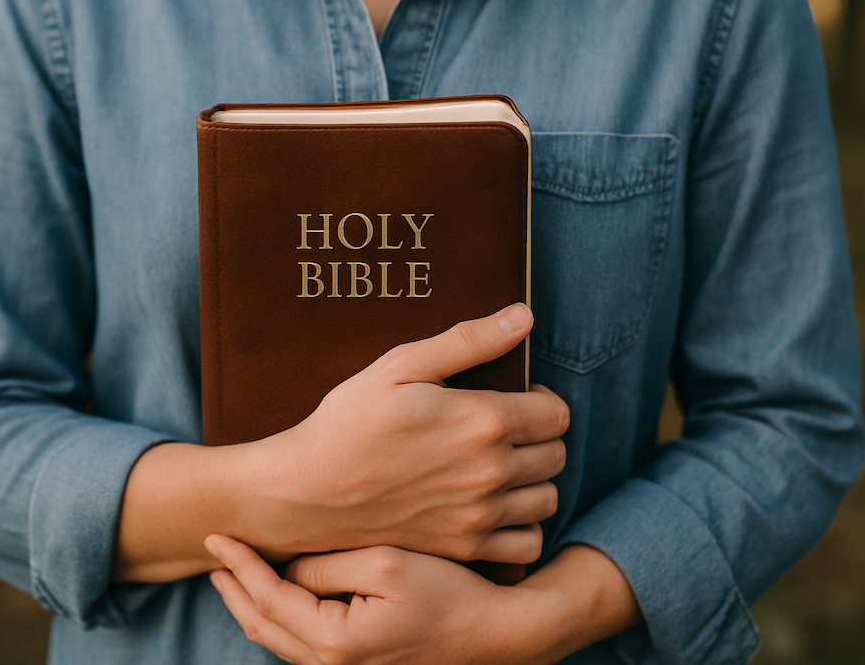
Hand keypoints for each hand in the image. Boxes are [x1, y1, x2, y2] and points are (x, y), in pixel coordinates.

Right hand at [112, 304, 567, 582]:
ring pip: (548, 498)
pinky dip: (522, 527)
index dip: (542, 401)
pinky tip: (497, 508)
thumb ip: (468, 341)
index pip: (556, 414)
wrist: (306, 492)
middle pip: (557, 454)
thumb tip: (523, 316)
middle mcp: (490, 472)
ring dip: (534, 481)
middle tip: (505, 431)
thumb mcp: (401, 366)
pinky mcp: (464, 547)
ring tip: (502, 468)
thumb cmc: (348, 422)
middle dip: (540, 438)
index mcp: (482, 421)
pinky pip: (527, 543)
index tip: (516, 400)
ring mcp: (478, 515)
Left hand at [205, 535, 520, 664]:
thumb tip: (289, 565)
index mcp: (335, 643)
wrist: (497, 634)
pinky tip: (279, 593)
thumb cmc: (450, 594)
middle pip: (264, 626)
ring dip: (253, 604)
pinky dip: (281, 617)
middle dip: (234, 588)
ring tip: (235, 572)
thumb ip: (329, 564)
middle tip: (214, 554)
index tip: (217, 534)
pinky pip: (303, 644)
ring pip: (280, 639)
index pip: (268, 599)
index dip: (240, 564)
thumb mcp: (386, 565)